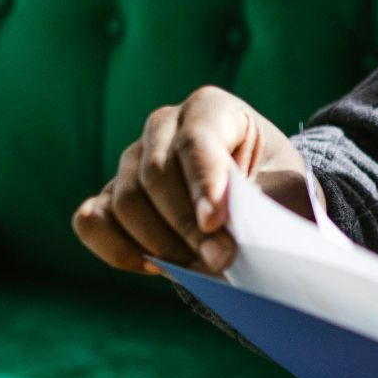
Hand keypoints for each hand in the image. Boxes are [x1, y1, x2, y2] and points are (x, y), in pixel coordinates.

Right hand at [72, 86, 312, 275]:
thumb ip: (261, 203)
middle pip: (155, 174)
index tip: (215, 223)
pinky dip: (118, 249)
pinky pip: (92, 220)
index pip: (197, 139)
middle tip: (220, 261)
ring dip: (161, 244)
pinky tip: (157, 266)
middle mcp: (164, 125)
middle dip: (186, 226)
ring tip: (202, 269)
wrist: (263, 200)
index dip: (203, 182)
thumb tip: (224, 234)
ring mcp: (133, 159)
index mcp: (211, 108)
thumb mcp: (285, 189)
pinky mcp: (113, 194)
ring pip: (125, 201)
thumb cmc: (277, 188)